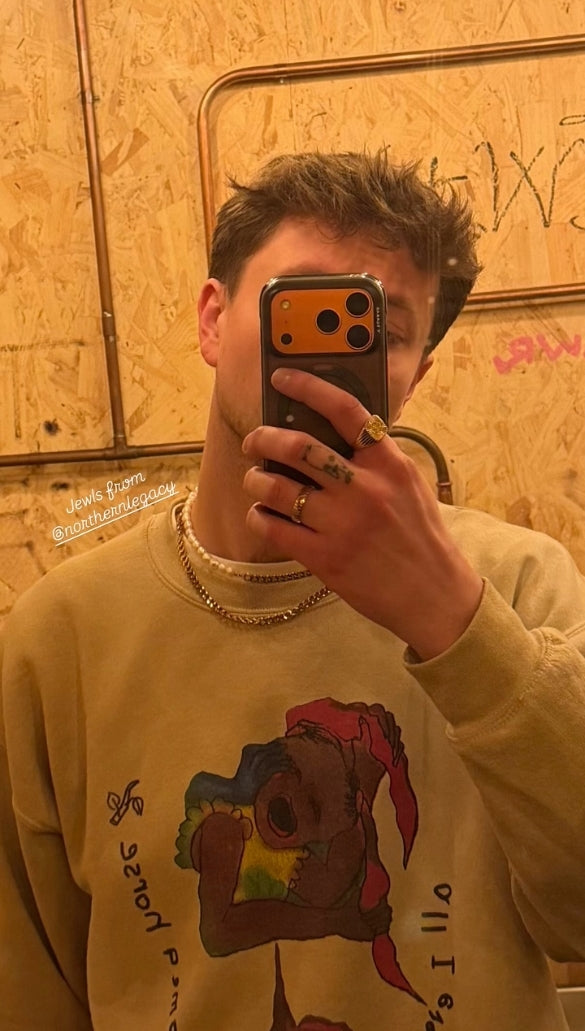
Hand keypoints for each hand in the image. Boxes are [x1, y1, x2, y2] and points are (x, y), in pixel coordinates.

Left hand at [242, 368, 482, 659]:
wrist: (435, 596)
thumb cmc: (422, 538)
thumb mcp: (411, 486)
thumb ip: (377, 460)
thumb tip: (333, 432)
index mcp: (390, 465)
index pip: (345, 410)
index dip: (308, 387)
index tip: (282, 379)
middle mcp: (365, 490)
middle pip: (298, 447)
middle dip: (264, 439)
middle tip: (254, 441)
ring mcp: (343, 525)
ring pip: (277, 488)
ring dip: (255, 480)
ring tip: (255, 480)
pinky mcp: (325, 559)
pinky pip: (275, 529)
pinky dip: (260, 517)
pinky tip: (261, 515)